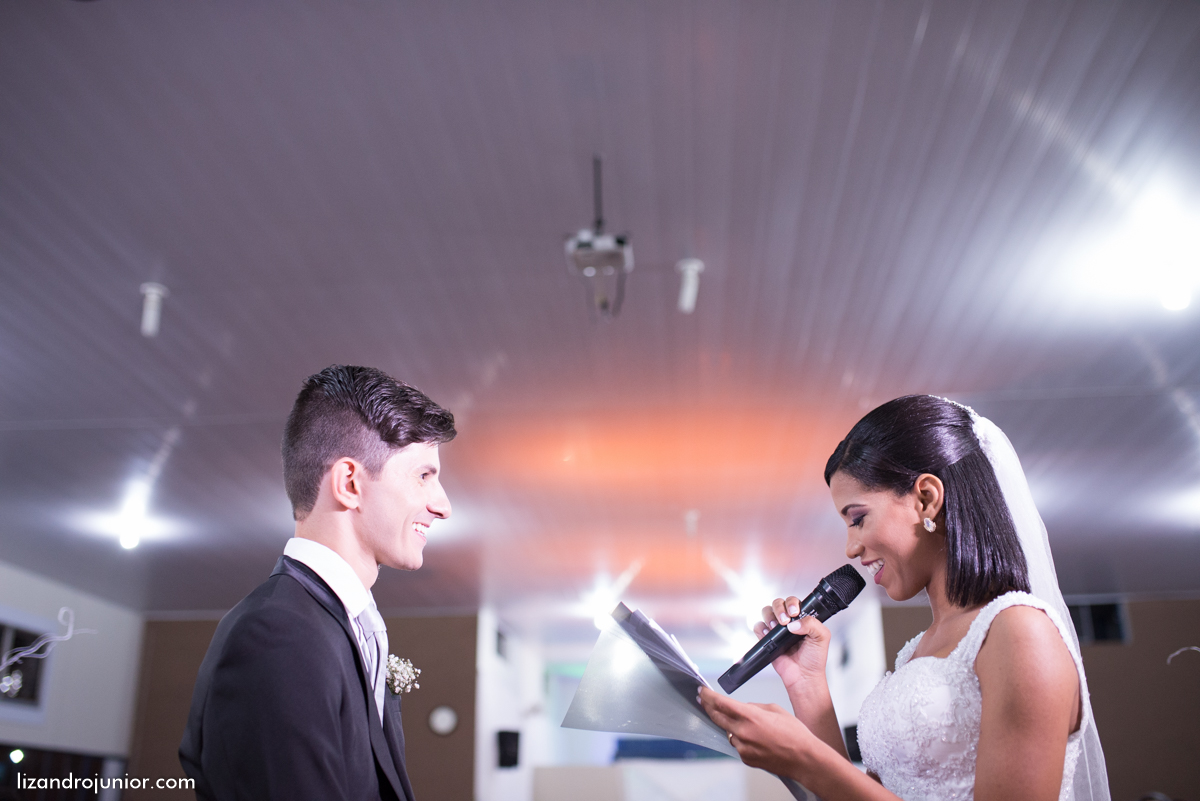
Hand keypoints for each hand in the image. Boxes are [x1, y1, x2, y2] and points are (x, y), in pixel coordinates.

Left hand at [698, 686, 814, 777]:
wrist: (804, 758)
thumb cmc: (795, 734)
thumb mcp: (775, 709)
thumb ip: (755, 707)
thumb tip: (745, 708)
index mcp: (750, 716)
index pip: (721, 703)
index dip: (708, 696)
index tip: (702, 691)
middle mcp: (743, 732)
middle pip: (717, 717)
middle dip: (708, 707)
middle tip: (703, 701)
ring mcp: (743, 747)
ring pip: (729, 732)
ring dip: (731, 726)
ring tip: (747, 724)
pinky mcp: (746, 758)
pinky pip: (738, 745)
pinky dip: (742, 739)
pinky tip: (756, 739)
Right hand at [756, 597, 831, 691]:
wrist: (804, 676)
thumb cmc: (814, 658)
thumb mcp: (822, 637)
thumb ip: (812, 624)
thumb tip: (794, 623)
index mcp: (802, 618)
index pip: (793, 601)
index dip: (792, 603)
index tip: (794, 612)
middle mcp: (789, 621)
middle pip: (778, 603)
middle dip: (779, 608)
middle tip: (785, 621)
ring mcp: (777, 630)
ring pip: (766, 611)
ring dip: (770, 616)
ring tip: (776, 627)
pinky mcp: (767, 639)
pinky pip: (758, 627)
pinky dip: (761, 628)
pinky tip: (769, 635)